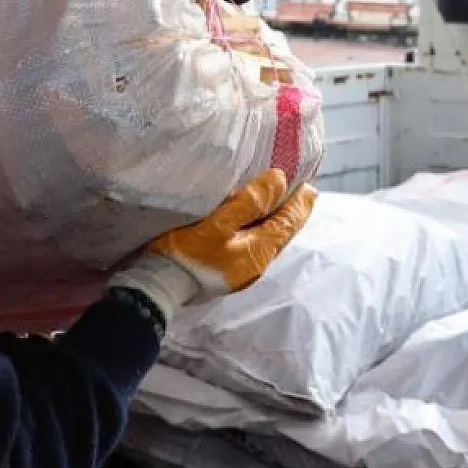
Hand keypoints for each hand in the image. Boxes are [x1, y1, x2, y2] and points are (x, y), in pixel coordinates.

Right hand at [108, 169, 316, 326]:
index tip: (310, 186)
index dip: (300, 204)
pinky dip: (261, 232)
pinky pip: (254, 248)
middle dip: (292, 214)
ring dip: (277, 223)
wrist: (157, 287)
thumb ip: (249, 202)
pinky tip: (254, 227)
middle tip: (302, 194)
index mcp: (258, 252)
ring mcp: (242, 273)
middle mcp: (256, 265)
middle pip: (281, 235)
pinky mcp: (227, 274)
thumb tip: (279, 180)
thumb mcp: (218, 223)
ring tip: (281, 207)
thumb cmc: (186, 252)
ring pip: (268, 242)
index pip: (287, 223)